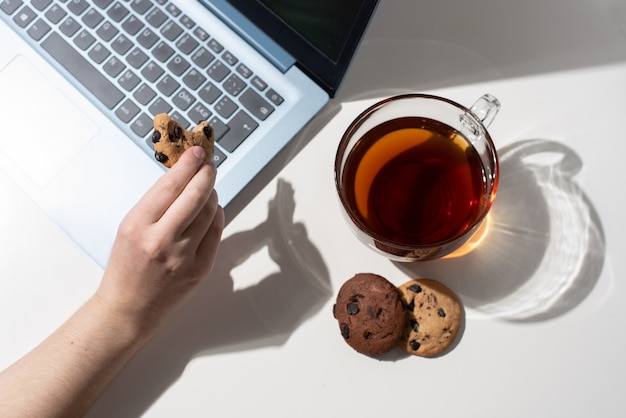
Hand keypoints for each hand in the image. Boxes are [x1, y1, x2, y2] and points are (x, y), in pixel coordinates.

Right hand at [96, 147, 224, 332]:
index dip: (186, 165)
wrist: (129, 307)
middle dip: (206, 175)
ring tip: (208, 188)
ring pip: (210, 213)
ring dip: (212, 194)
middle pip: (196, 197)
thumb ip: (155, 204)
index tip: (196, 152)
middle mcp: (162, 241)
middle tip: (209, 165)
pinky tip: (213, 210)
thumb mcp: (129, 228)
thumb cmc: (126, 265)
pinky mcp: (200, 269)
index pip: (169, 186)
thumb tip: (183, 176)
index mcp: (138, 226)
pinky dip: (217, 216)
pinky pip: (216, 233)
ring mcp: (184, 257)